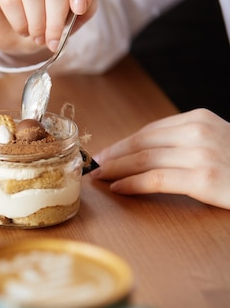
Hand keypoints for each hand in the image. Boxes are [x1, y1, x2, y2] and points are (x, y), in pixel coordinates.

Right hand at [0, 0, 102, 55]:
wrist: (10, 29)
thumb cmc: (44, 16)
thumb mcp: (69, 14)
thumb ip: (84, 5)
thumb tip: (85, 4)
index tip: (79, 8)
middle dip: (57, 17)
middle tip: (54, 41)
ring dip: (38, 23)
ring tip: (39, 38)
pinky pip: (11, 0)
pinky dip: (20, 22)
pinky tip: (24, 30)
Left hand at [91, 109, 229, 209]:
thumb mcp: (215, 143)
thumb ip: (183, 142)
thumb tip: (141, 153)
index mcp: (199, 119)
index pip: (148, 131)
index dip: (120, 144)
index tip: (102, 155)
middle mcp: (199, 131)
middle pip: (141, 144)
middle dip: (112, 157)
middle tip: (92, 168)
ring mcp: (202, 154)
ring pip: (143, 160)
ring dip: (115, 170)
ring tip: (98, 178)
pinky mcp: (205, 179)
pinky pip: (157, 180)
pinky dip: (132, 184)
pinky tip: (117, 188)